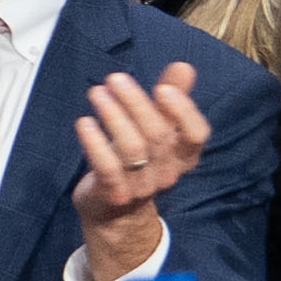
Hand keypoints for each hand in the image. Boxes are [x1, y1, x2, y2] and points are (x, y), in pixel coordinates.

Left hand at [71, 58, 215, 280]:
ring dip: (113, 116)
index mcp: (183, 156)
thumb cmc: (139, 162)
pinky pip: (107, 167)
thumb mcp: (158, 129)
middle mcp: (167, 172)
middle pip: (158, 134)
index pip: (197, 135)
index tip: (163, 87)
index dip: (183, 111)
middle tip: (114, 79)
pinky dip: (95, 143)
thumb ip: (172, 98)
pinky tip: (83, 122)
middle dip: (136, 102)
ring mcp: (142, 186)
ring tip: (97, 93)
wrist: (116, 212)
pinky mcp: (114, 194)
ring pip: (133, 148)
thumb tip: (184, 67)